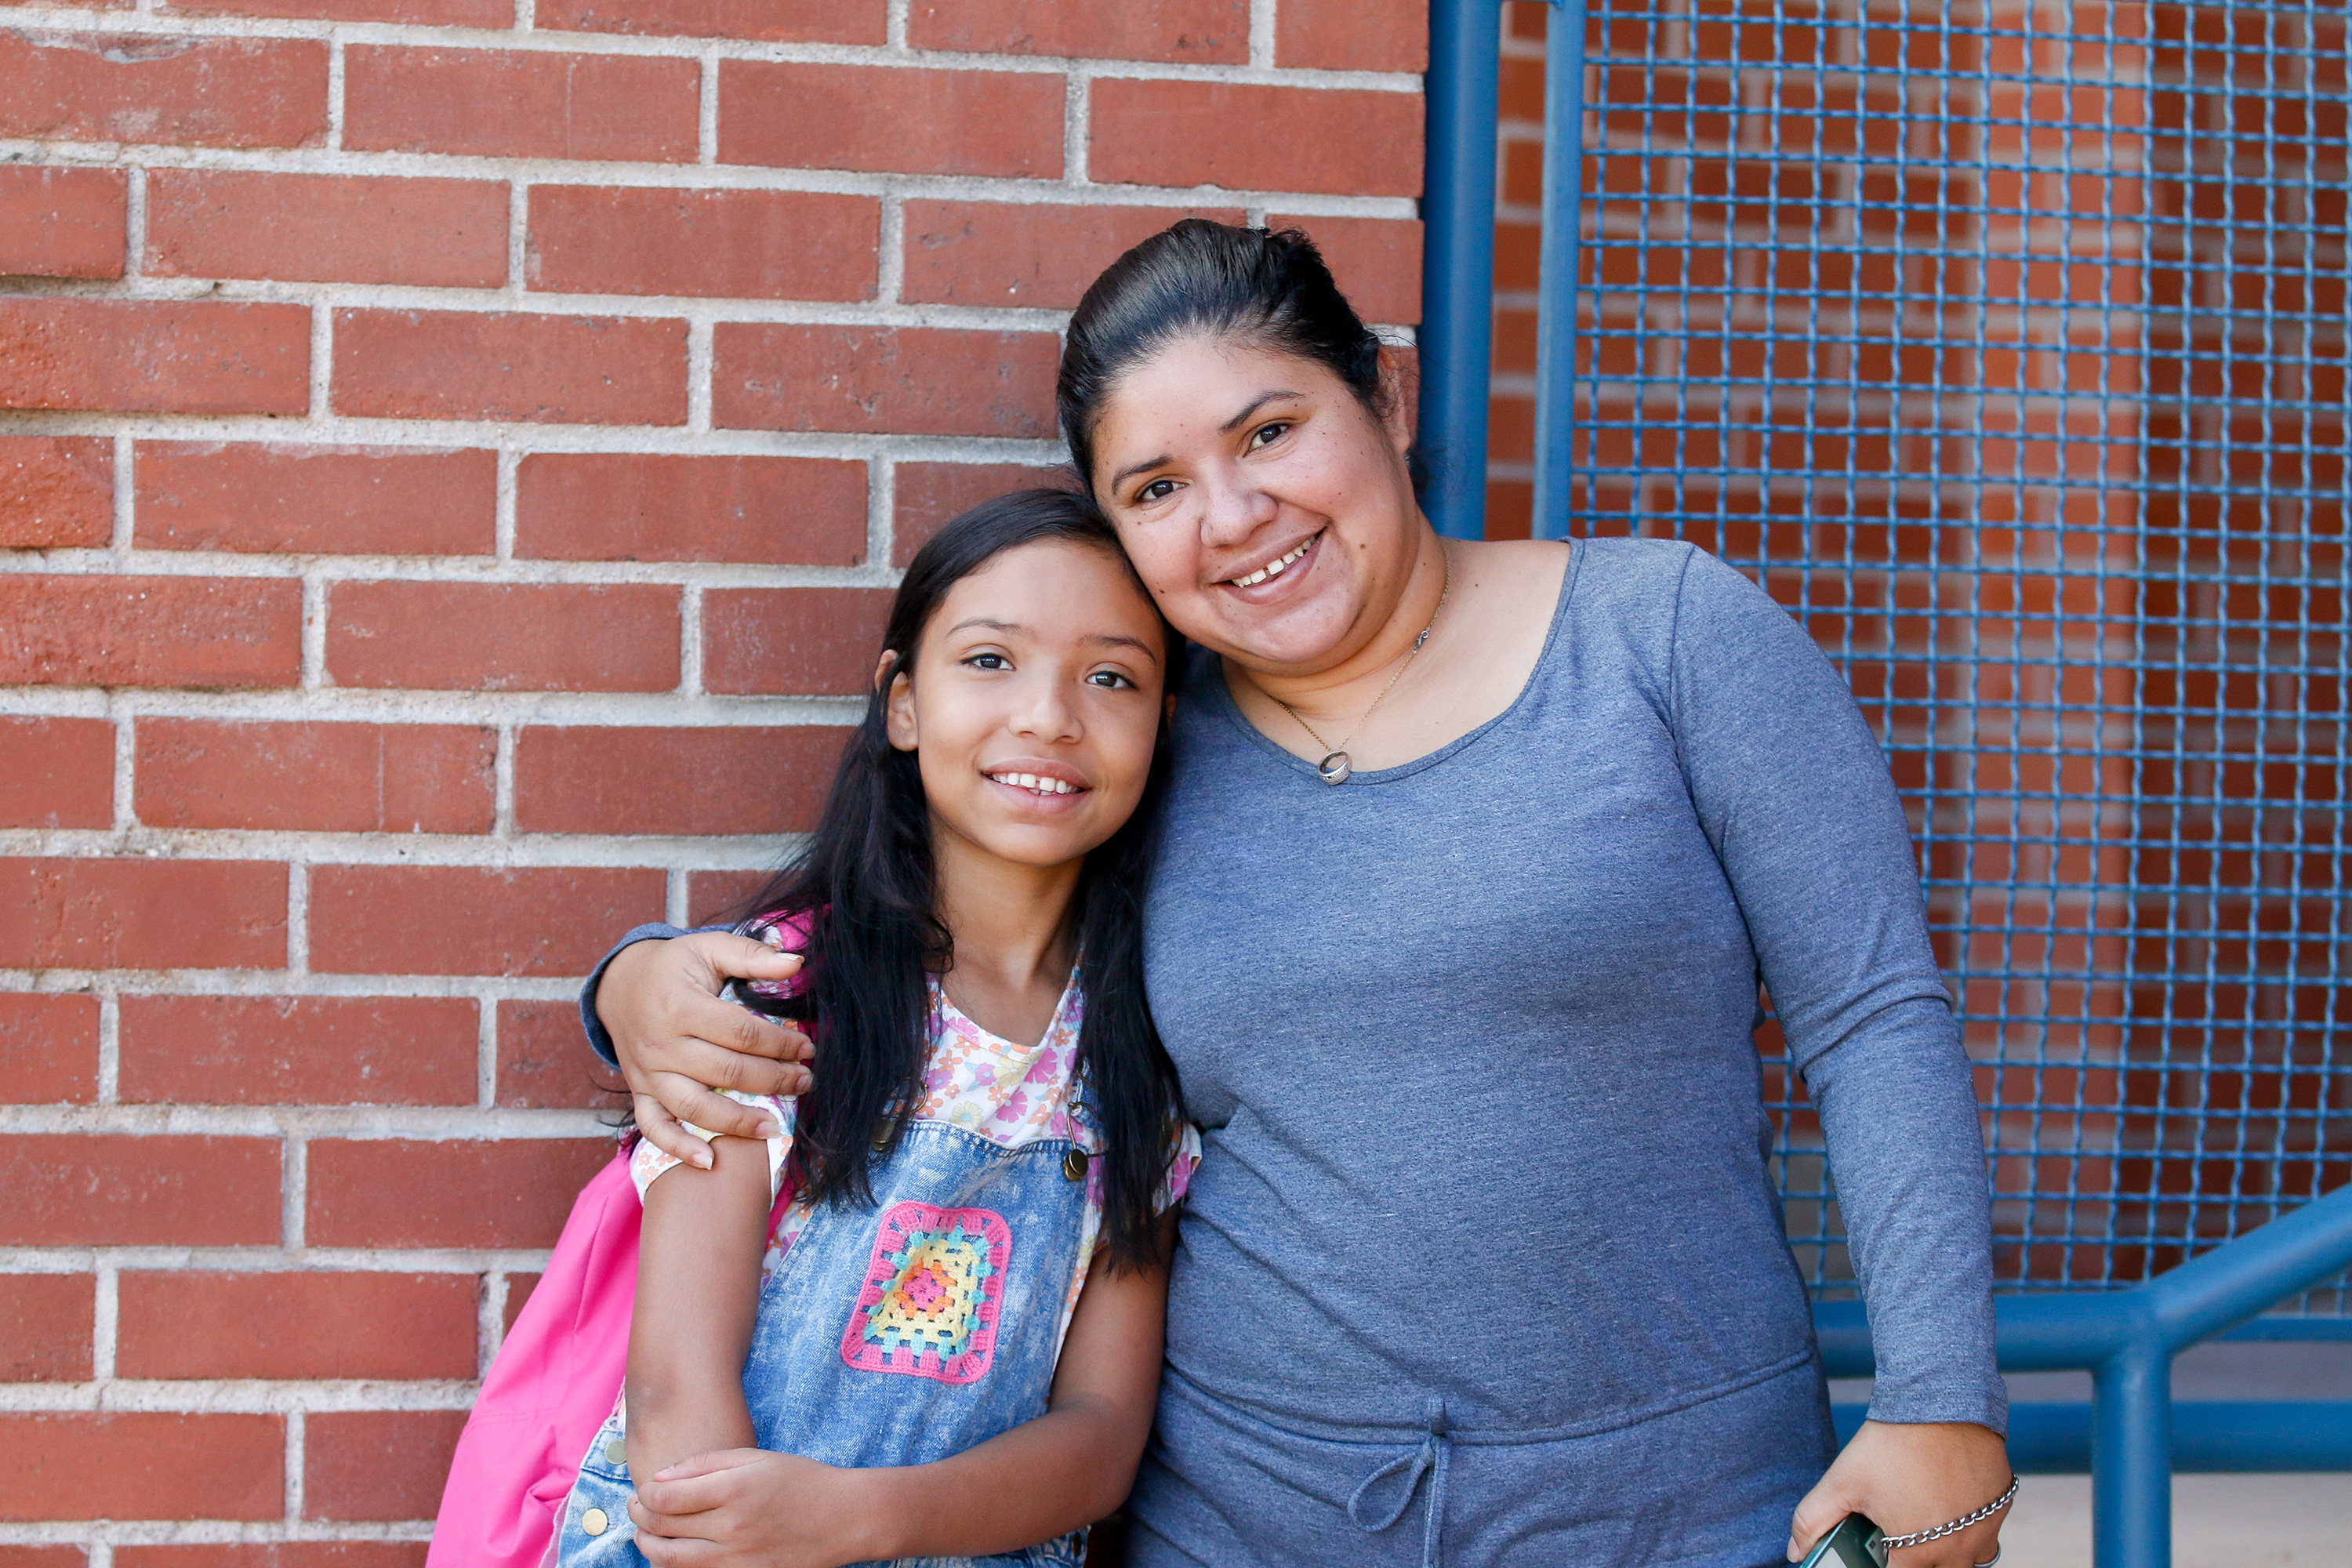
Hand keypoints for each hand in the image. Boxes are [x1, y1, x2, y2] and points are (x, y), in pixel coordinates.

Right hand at [600, 934, 813, 1168]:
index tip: (808, 1049)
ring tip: (774, 1127)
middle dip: (773, 1080)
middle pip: (726, 1071)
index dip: (780, 1044)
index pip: (741, 1033)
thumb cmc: (674, 966)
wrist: (619, 984)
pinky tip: (707, 1161)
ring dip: (737, 1122)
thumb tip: (797, 962)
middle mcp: (661, 1044)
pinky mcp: (640, 1091)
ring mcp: (648, 1072)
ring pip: (693, 1106)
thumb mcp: (708, 947)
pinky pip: (653, 1127)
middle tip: (805, 1082)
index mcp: (680, 1006)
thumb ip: (752, 955)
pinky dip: (676, 1148)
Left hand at [629, 1448, 885, 1567]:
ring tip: (647, 1533)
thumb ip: (705, 1464)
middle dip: (639, 1518)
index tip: (643, 1489)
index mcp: (733, 1491)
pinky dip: (674, 1567)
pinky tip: (674, 1552)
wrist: (843, 1518)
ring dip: (648, 1547)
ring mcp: (737, 1560)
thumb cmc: (800, 1481)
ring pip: (670, 1561)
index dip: (644, 1493)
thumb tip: (660, 1477)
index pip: (664, 1497)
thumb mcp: (755, 1458)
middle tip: (636, 1508)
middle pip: (661, 1530)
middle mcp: (731, 1528)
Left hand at [1790, 1420, 2010, 1567]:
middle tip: (1896, 1534)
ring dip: (1946, 1550)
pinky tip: (1948, 1502)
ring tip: (1921, 1520)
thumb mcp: (1841, 1482)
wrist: (1941, 1400)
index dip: (1883, 1567)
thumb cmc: (1892, 1444)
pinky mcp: (2001, 1506)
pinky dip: (1968, 1526)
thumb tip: (1797, 1551)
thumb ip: (1812, 1521)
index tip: (1877, 1551)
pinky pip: (1986, 1532)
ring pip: (1967, 1560)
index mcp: (1919, 1554)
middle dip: (1915, 1561)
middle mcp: (1959, 1551)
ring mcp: (1986, 1530)